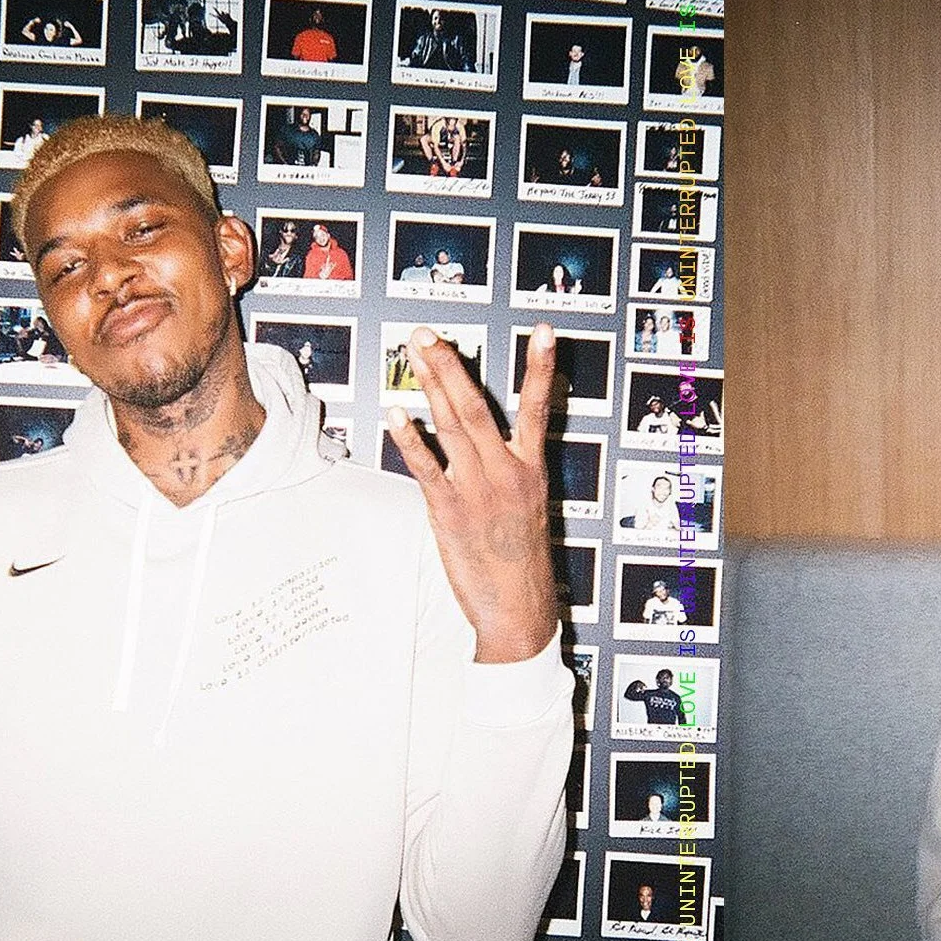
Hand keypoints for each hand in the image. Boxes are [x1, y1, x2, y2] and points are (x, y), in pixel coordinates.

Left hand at [383, 324, 559, 662]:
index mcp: (531, 470)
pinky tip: (398, 415)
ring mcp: (479, 490)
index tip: (542, 331)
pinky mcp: (451, 512)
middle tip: (427, 335)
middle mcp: (507, 473)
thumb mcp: (528, 508)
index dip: (541, 368)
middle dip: (451, 366)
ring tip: (415, 355)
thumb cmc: (521, 561)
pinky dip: (411, 440)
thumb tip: (480, 444)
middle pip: (476, 407)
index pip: (539, 408)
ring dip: (431, 387)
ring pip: (453, 427)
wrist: (518, 608)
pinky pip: (428, 468)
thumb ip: (508, 471)